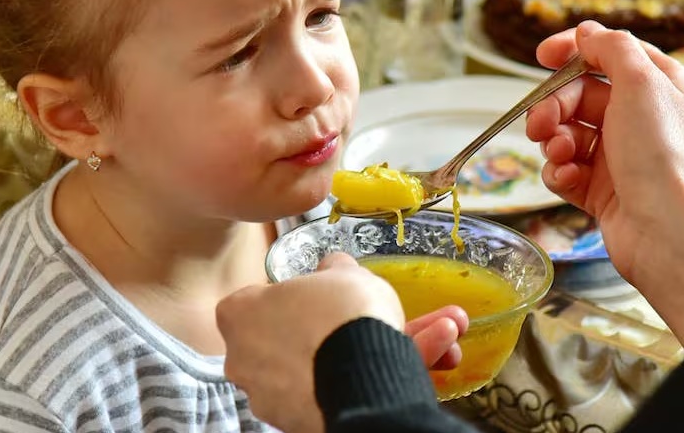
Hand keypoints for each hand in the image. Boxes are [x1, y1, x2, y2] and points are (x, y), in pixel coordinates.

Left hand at [216, 253, 466, 431]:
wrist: (362, 375)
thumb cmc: (342, 315)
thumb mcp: (346, 274)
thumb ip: (337, 269)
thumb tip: (335, 267)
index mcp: (240, 315)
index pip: (256, 300)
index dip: (295, 295)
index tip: (326, 293)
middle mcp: (246, 360)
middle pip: (302, 337)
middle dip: (355, 323)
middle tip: (388, 310)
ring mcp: (273, 397)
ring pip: (334, 363)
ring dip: (385, 345)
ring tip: (443, 331)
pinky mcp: (302, 422)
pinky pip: (345, 388)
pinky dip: (385, 371)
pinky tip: (437, 350)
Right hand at [525, 21, 683, 345]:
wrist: (666, 230)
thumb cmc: (662, 156)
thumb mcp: (642, 83)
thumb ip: (612, 48)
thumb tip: (588, 32)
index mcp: (659, 86)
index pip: (609, 54)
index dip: (573, 51)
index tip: (542, 56)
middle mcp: (640, 118)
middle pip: (578, 95)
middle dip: (553, 106)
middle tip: (540, 122)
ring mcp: (618, 155)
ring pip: (565, 132)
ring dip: (553, 140)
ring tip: (560, 154)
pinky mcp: (600, 188)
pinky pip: (563, 169)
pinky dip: (558, 171)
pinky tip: (566, 178)